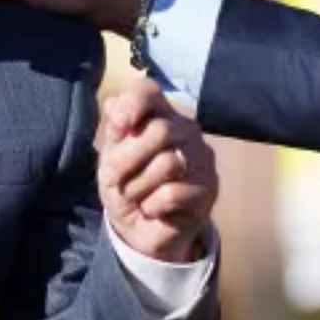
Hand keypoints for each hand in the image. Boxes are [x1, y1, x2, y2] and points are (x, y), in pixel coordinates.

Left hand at [97, 79, 217, 261]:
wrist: (140, 228)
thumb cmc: (127, 184)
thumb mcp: (110, 158)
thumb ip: (113, 130)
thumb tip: (113, 103)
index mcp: (158, 115)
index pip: (148, 91)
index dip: (131, 106)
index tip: (117, 130)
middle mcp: (185, 130)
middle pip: (160, 131)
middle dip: (126, 160)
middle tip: (115, 179)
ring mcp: (201, 159)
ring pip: (168, 163)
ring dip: (138, 186)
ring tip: (135, 196)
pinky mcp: (209, 189)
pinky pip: (173, 193)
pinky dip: (152, 206)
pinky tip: (152, 209)